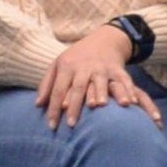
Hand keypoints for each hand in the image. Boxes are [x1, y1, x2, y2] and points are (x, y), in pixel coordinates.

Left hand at [33, 26, 157, 129]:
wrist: (103, 40)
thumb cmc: (76, 58)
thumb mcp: (58, 65)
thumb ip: (47, 85)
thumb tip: (37, 105)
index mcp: (67, 66)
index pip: (58, 89)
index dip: (53, 108)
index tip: (51, 126)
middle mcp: (84, 67)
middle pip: (78, 88)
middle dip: (74, 106)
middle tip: (71, 124)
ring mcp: (102, 68)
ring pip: (100, 82)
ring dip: (100, 93)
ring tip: (99, 106)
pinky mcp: (117, 69)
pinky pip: (123, 80)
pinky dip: (127, 90)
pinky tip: (129, 102)